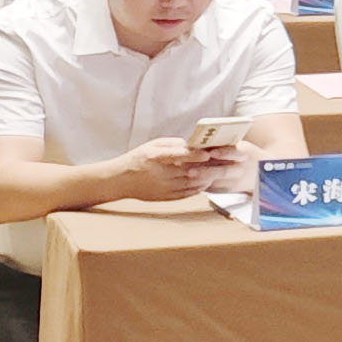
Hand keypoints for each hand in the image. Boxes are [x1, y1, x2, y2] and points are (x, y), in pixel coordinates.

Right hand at [113, 136, 229, 200]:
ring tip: (216, 171)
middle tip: (221, 161)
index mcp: (155, 157)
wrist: (120, 180)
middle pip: (189, 171)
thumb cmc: (138, 159)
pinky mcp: (165, 197)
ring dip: (206, 178)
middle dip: (207, 166)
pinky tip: (205, 181)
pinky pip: (187, 194)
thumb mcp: (153, 145)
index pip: (178, 156)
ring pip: (191, 184)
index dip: (194, 155)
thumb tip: (195, 145)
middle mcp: (160, 174)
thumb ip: (174, 145)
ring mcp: (163, 187)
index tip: (207, 153)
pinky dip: (199, 188)